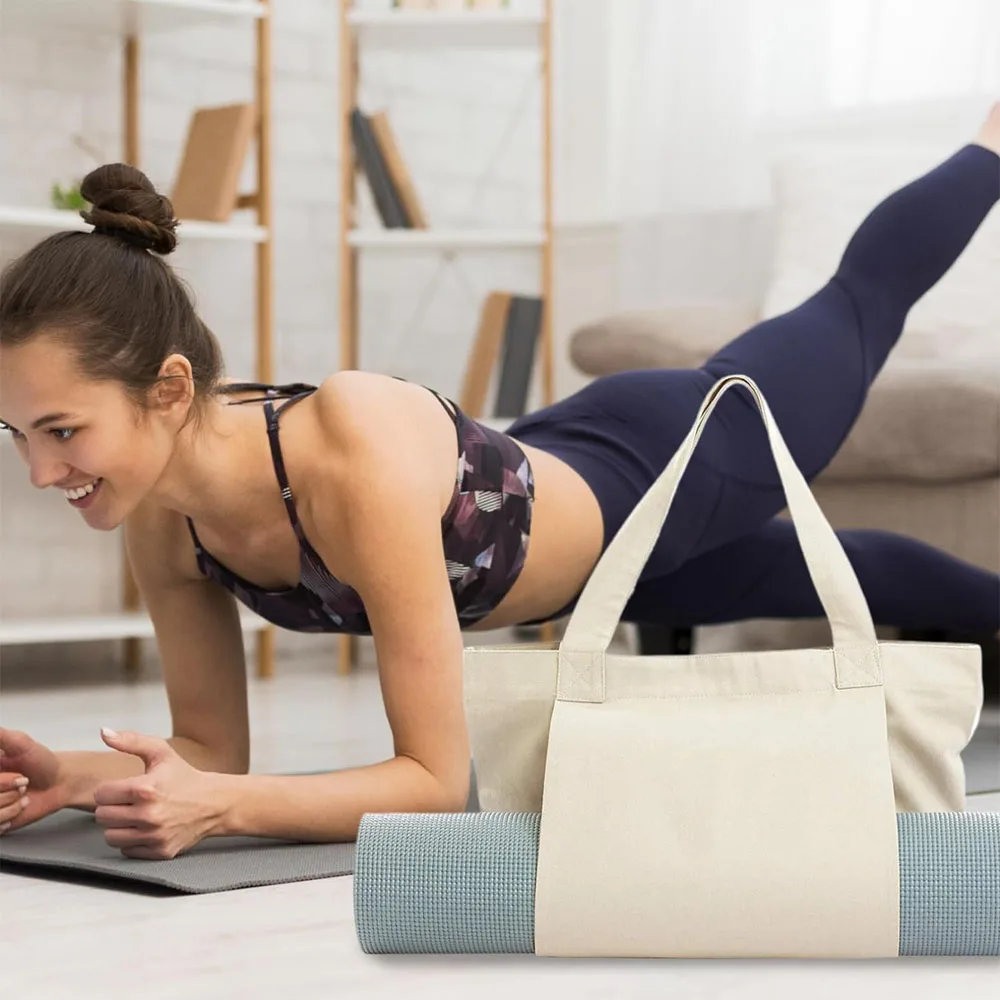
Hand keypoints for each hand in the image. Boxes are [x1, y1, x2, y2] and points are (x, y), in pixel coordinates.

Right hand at [0, 728, 68, 833]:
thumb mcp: (19, 742)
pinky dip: (11, 813)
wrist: (60, 782)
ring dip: (9, 801)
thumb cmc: (40, 760)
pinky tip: (21, 805)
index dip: (0, 779)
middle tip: (23, 780)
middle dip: (4, 784)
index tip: (17, 776)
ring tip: (22, 793)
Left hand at [95, 728, 225, 859]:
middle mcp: (148, 815)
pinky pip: (126, 851)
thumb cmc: (185, 777)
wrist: (214, 803)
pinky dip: (132, 841)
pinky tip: (145, 828)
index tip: (122, 788)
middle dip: (112, 807)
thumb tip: (104, 732)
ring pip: (110, 836)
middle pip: (102, 816)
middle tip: (129, 801)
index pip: (100, 795)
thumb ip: (131, 741)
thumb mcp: (161, 752)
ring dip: (119, 826)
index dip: (109, 790)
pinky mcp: (159, 851)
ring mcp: (154, 835)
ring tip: (134, 815)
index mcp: (145, 789)